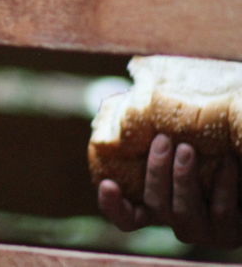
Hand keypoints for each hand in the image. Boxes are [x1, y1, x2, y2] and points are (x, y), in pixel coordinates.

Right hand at [98, 133, 241, 247]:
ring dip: (183, 179)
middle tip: (163, 141)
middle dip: (156, 173)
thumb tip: (122, 103)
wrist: (241, 156)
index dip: (113, 205)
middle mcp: (175, 223)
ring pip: (184, 213)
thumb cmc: (209, 147)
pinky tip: (227, 162)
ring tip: (188, 149)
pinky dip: (222, 185)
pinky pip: (220, 211)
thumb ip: (154, 133)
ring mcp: (202, 232)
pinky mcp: (229, 234)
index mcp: (157, 206)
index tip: (108, 184)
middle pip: (155, 206)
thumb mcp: (179, 141)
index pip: (127, 216)